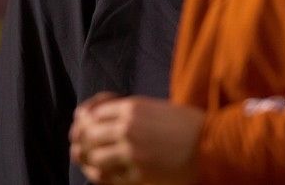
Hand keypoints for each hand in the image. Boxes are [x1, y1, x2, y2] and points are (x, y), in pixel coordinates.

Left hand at [69, 93, 204, 184]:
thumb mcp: (155, 108)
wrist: (209, 145)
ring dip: (86, 158)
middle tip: (75, 143)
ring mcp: (131, 154)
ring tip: (82, 159)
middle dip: (80, 139)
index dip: (83, 120)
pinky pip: (108, 177)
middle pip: (89, 135)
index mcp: (132, 107)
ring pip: (94, 157)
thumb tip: (104, 118)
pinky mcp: (138, 176)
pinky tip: (96, 172)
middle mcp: (127, 128)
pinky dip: (98, 174)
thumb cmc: (186, 124)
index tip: (80, 123)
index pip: (93, 113)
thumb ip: (130, 113)